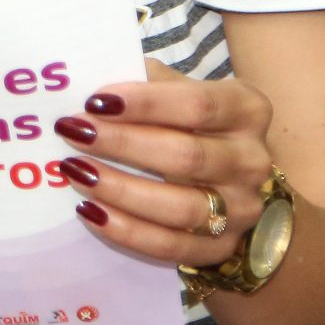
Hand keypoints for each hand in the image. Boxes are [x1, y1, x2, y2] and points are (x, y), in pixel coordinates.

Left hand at [52, 59, 276, 267]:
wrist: (232, 182)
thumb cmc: (195, 125)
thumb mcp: (184, 92)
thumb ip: (150, 82)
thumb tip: (92, 75)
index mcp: (246, 110)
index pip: (197, 105)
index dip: (145, 104)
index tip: (95, 101)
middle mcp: (252, 160)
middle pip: (186, 156)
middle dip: (122, 145)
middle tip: (73, 132)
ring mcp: (242, 209)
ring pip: (179, 207)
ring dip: (120, 190)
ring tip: (76, 172)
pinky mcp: (222, 249)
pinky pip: (170, 245)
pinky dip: (127, 231)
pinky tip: (90, 212)